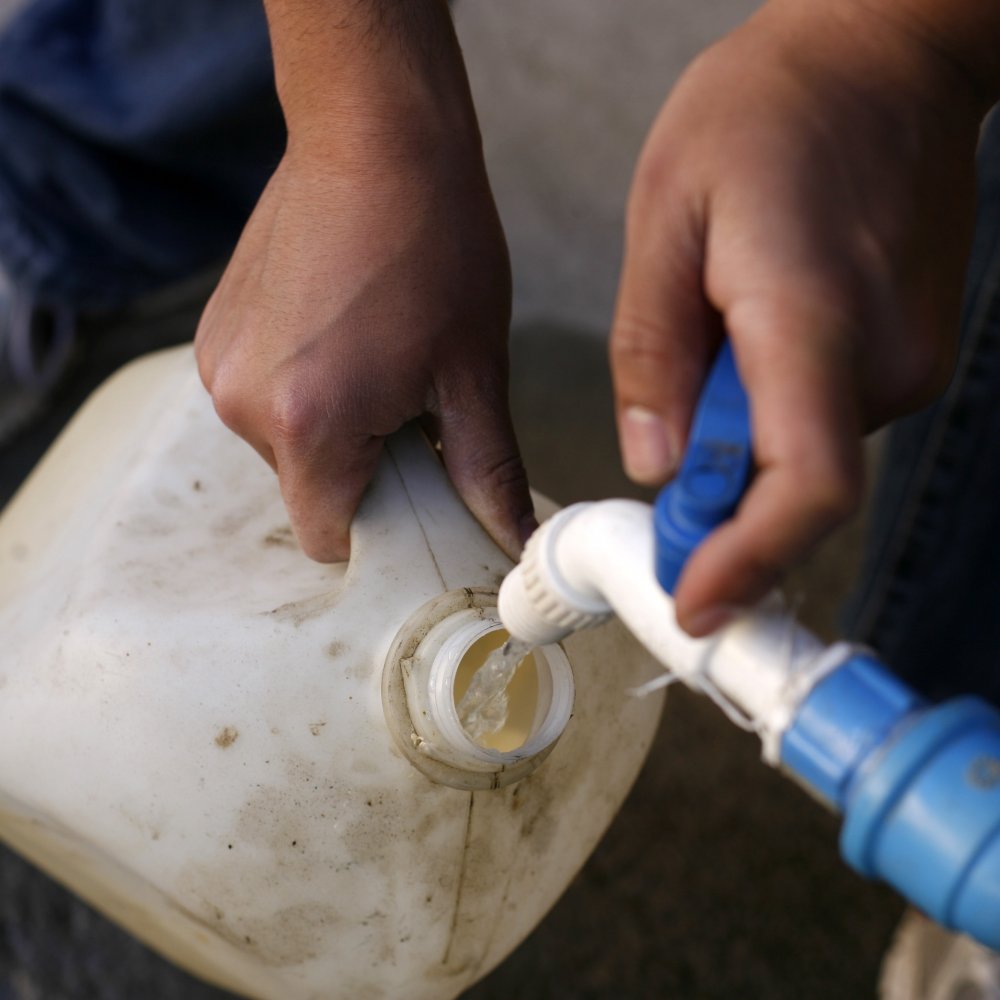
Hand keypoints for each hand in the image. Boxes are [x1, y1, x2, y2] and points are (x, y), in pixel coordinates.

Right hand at [196, 2, 533, 562]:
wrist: (374, 136)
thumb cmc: (435, 246)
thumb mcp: (473, 373)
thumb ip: (487, 471)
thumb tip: (515, 536)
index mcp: (309, 426)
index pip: (330, 539)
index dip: (381, 530)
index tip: (419, 496)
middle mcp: (244, 405)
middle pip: (310, 490)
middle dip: (363, 471)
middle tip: (413, 412)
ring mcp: (219, 366)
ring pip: (285, 445)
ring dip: (332, 427)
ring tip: (377, 361)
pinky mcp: (213, 334)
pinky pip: (261, 398)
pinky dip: (303, 389)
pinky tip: (342, 336)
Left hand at [610, 0, 989, 634]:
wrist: (882, 54)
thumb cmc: (765, 112)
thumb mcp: (666, 217)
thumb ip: (653, 352)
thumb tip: (655, 465)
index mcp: (810, 318)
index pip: (805, 486)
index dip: (748, 564)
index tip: (694, 609)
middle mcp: (881, 357)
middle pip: (796, 493)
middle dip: (717, 522)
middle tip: (655, 529)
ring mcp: (909, 361)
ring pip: (804, 459)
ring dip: (737, 460)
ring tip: (698, 369)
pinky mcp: (907, 357)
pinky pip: (823, 423)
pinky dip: (768, 428)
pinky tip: (738, 361)